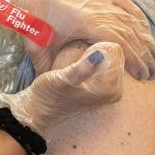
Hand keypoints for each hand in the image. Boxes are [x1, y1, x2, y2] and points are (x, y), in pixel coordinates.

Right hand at [0, 42, 123, 132]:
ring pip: (109, 58)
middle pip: (115, 54)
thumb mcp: (62, 79)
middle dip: (97, 50)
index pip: (115, 51)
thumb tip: (98, 56)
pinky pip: (104, 64)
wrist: (39, 108)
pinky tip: (81, 66)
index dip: (96, 47)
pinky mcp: (102, 87)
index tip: (81, 56)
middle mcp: (115, 90)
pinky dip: (94, 60)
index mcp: (110, 88)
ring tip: (78, 62)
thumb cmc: (49, 93)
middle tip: (78, 59)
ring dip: (94, 54)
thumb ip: (81, 69)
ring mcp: (109, 90)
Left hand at [5, 0, 154, 78]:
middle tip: (151, 70)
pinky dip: (137, 16)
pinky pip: (125, 3)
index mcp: (87, 24)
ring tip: (152, 54)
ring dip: (144, 37)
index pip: (119, 43)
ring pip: (131, 19)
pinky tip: (143, 28)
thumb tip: (53, 89)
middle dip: (144, 53)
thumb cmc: (34, 21)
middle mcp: (98, 9)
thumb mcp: (39, 49)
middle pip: (130, 33)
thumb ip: (47, 70)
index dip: (134, 60)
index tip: (141, 75)